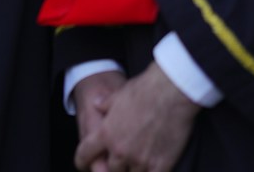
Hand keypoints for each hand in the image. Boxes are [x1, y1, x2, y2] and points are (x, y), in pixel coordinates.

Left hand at [73, 63, 200, 171]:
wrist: (171, 92)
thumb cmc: (145, 89)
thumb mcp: (118, 94)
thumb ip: (105, 104)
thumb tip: (97, 104)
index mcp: (106, 133)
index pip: (85, 154)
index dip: (82, 161)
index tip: (84, 164)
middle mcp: (121, 150)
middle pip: (112, 170)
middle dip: (116, 166)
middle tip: (124, 159)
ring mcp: (141, 159)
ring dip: (134, 169)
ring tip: (141, 160)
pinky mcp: (161, 164)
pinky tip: (153, 168)